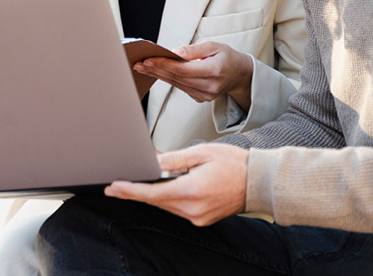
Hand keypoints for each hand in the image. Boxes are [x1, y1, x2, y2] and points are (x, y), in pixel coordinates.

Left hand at [105, 143, 247, 225]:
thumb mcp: (201, 152)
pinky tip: (163, 190)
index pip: (153, 194)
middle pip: (157, 202)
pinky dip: (167, 200)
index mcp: (192, 190)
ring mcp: (198, 217)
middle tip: (115, 187)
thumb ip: (174, 160)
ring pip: (166, 206)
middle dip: (136, 193)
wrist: (258, 182)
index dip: (131, 191)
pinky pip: (178, 210)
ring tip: (137, 184)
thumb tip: (152, 162)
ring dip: (152, 196)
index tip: (114, 187)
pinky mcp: (202, 219)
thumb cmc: (234, 164)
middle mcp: (194, 209)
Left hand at [134, 40, 253, 109]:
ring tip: (141, 67)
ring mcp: (205, 95)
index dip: (164, 64)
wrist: (239, 75)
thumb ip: (194, 50)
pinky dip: (168, 79)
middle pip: (176, 78)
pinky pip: (180, 88)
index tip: (147, 59)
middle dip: (155, 70)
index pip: (183, 69)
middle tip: (137, 63)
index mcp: (214, 71)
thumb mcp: (214, 46)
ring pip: (176, 84)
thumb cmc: (226, 57)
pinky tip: (156, 73)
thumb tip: (174, 52)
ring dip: (158, 75)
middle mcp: (209, 87)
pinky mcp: (201, 99)